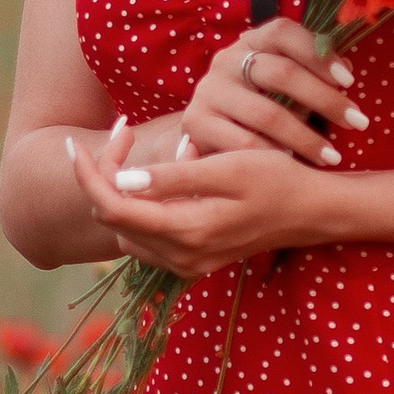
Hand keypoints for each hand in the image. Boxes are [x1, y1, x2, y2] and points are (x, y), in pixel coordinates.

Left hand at [63, 132, 335, 279]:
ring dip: (129, 189)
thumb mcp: (228, 168)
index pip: (112, 206)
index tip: (79, 141)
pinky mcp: (194, 260)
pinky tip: (179, 171)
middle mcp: (180, 257)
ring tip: (166, 149)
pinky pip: (150, 234)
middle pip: (114, 218)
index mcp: (185, 232)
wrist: (314, 212)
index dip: (88, 174)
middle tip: (127, 130)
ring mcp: (186, 263)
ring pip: (128, 227)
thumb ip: (173, 177)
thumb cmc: (277, 180)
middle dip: (107, 174)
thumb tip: (120, 180)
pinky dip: (150, 203)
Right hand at [177, 18, 365, 169]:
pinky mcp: (196, 122)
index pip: (284, 32)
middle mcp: (226, 60)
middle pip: (281, 73)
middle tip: (358, 123)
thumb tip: (347, 71)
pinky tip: (293, 166)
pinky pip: (243, 143)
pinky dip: (272, 156)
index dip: (318, 54)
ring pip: (266, 114)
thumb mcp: (287, 82)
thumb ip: (314, 72)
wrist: (209, 129)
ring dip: (305, 138)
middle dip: (325, 100)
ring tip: (332, 156)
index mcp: (251, 41)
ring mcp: (209, 90)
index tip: (350, 81)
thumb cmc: (262, 101)